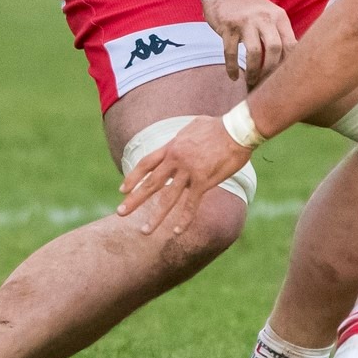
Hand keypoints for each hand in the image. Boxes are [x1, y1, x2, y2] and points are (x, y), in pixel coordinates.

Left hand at [116, 115, 248, 235]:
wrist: (236, 129)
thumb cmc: (219, 126)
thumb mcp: (193, 126)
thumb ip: (182, 137)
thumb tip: (180, 139)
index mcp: (172, 147)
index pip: (146, 164)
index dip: (133, 178)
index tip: (122, 190)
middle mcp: (176, 160)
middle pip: (151, 183)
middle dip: (134, 200)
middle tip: (121, 213)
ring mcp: (189, 171)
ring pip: (167, 198)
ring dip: (155, 216)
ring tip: (144, 231)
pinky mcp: (204, 181)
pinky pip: (191, 204)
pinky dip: (184, 219)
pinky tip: (177, 231)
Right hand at [201, 0, 295, 84]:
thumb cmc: (250, 7)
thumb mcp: (270, 14)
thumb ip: (279, 33)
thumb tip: (289, 63)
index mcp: (279, 17)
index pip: (291, 44)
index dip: (288, 64)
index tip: (283, 77)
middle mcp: (264, 18)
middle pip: (274, 49)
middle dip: (271, 70)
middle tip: (266, 82)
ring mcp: (245, 21)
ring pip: (254, 52)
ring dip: (253, 71)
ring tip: (251, 81)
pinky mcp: (228, 26)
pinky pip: (231, 52)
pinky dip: (232, 67)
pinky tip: (233, 76)